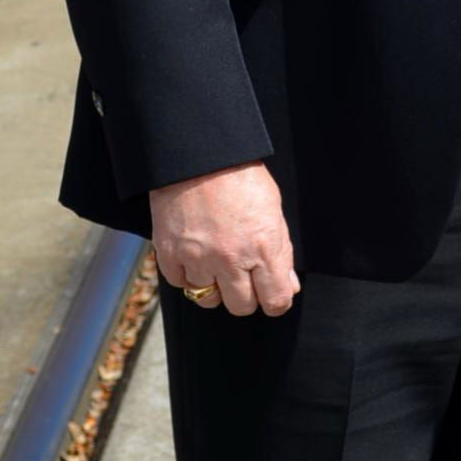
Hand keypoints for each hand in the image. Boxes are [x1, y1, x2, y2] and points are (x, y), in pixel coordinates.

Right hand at [151, 161, 300, 317]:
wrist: (198, 153)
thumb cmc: (240, 176)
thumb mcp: (272, 208)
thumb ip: (281, 251)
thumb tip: (290, 286)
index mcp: (264, 247)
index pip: (276, 301)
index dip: (276, 299)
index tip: (271, 291)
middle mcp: (231, 259)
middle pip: (242, 307)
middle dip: (246, 294)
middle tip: (242, 271)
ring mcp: (198, 259)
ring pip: (209, 300)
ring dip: (215, 286)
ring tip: (216, 260)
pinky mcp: (170, 255)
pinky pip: (181, 284)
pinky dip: (187, 274)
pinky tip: (194, 253)